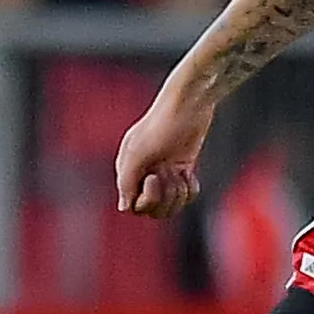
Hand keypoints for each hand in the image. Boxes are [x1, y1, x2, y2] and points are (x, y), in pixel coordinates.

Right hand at [115, 83, 214, 217]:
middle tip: (171, 173)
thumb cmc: (161, 124)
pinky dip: (190, 189)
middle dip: (165, 199)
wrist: (190, 103)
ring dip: (179, 195)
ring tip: (181, 173)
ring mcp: (164, 173)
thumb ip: (127, 180)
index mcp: (128, 170)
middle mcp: (144, 174)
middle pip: (152, 211)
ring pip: (170, 207)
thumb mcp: (138, 152)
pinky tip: (189, 172)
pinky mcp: (182, 169)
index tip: (155, 176)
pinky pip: (186, 197)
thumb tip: (123, 208)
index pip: (134, 206)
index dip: (147, 199)